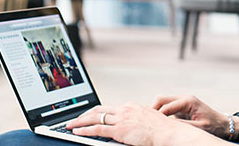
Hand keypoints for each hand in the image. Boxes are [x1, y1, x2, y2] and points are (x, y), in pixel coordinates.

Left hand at [67, 103, 208, 144]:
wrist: (169, 132)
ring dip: (80, 122)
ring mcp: (121, 119)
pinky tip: (77, 132)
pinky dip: (84, 130)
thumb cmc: (162, 130)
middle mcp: (124, 109)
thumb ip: (137, 121)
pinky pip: (97, 129)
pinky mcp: (119, 130)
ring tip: (70, 126)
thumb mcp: (148, 120)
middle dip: (84, 114)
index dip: (97, 111)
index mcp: (131, 106)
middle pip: (99, 109)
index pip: (109, 107)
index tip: (89, 115)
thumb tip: (132, 126)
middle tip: (74, 119)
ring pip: (94, 117)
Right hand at [152, 95, 229, 138]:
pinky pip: (167, 107)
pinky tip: (157, 122)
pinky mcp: (181, 107)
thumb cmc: (213, 125)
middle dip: (152, 109)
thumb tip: (168, 126)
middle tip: (146, 121)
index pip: (167, 105)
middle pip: (161, 99)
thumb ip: (183, 125)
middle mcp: (184, 98)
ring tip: (150, 122)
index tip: (149, 123)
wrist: (223, 124)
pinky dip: (160, 113)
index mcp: (188, 101)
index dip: (157, 114)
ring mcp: (182, 101)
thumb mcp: (199, 127)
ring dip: (156, 110)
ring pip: (163, 102)